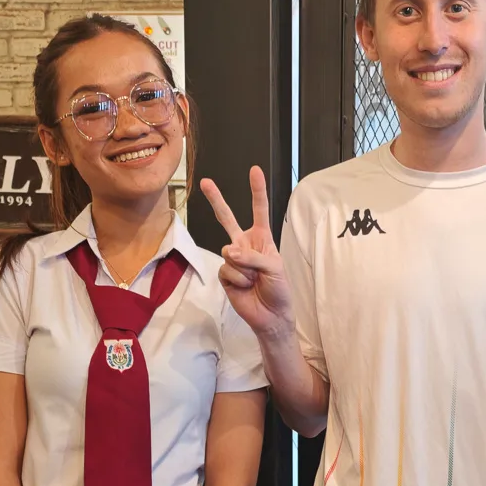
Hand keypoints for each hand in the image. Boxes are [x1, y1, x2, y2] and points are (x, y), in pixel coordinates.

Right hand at [201, 166, 293, 340]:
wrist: (270, 315)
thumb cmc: (279, 289)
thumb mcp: (275, 268)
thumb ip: (253, 257)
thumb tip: (229, 252)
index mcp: (262, 238)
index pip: (259, 210)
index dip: (257, 191)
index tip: (255, 170)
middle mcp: (245, 245)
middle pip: (227, 218)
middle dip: (216, 200)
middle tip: (206, 182)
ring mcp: (233, 259)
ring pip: (229, 252)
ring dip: (245, 268)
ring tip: (254, 280)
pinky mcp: (224, 274)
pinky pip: (226, 269)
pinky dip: (238, 279)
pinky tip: (245, 287)